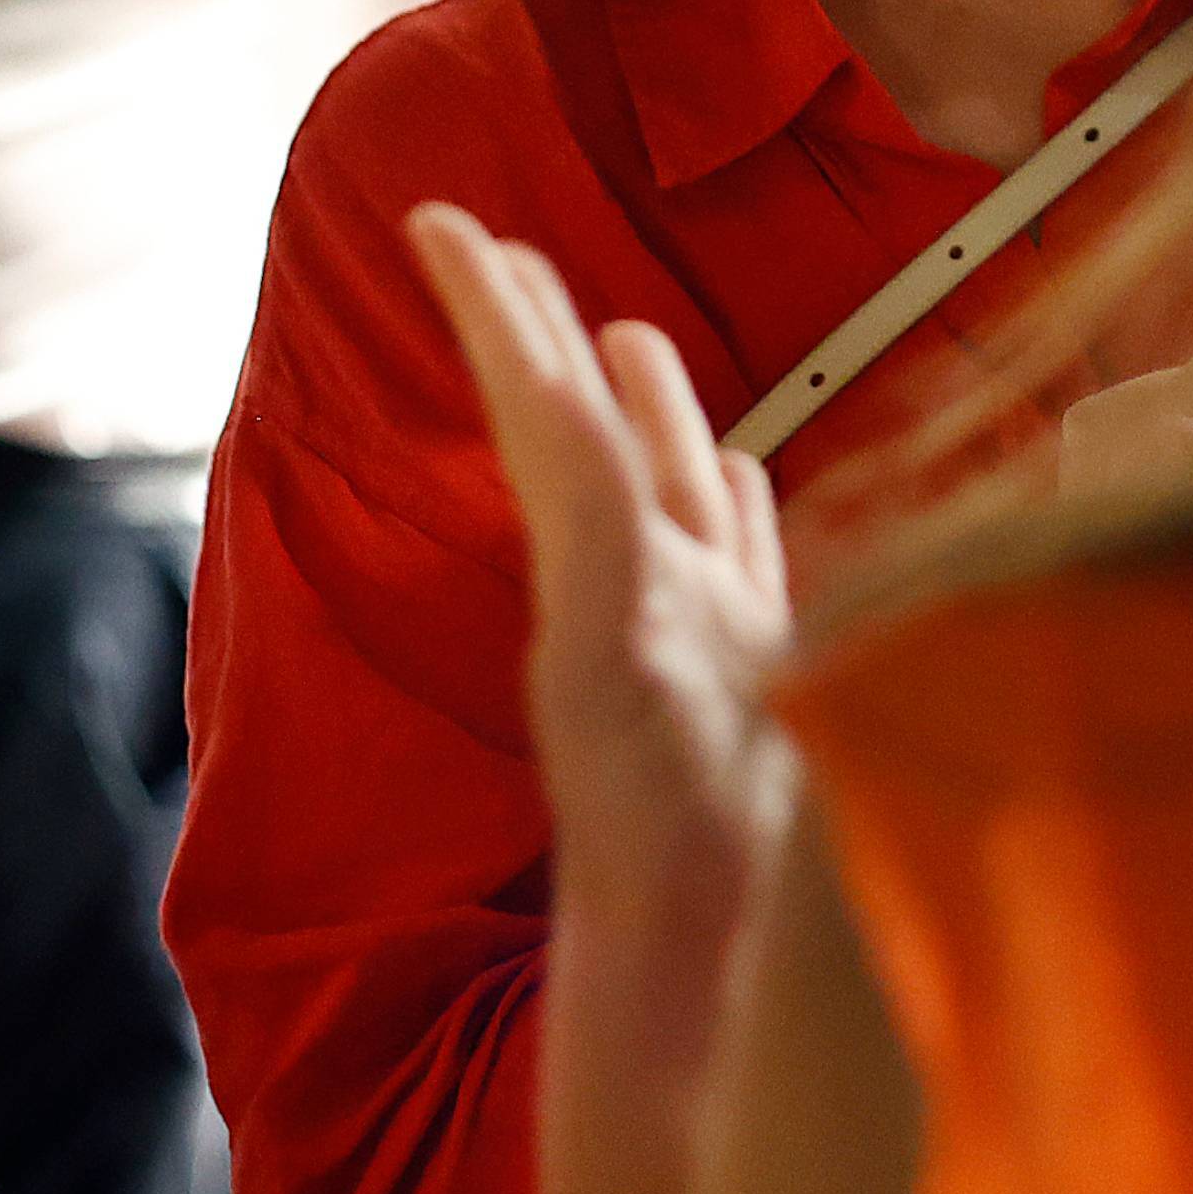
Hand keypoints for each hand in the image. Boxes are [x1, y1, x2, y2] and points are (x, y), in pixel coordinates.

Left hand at [406, 205, 793, 933]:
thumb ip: (603, 552)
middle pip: (589, 439)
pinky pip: (742, 566)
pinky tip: (746, 467)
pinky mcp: (754, 678)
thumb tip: (568, 437)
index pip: (541, 420)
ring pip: (670, 489)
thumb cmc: (662, 846)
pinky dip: (741, 505)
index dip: (497, 323)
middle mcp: (641, 590)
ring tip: (624, 329)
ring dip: (647, 407)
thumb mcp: (622, 676)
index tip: (438, 230)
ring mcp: (699, 632)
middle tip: (500, 246)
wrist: (699, 963)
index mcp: (598, 577)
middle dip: (548, 340)